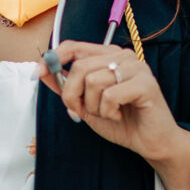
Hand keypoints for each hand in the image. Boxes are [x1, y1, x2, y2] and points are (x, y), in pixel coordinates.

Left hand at [36, 41, 186, 164]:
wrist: (151, 143)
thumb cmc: (121, 121)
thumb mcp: (86, 104)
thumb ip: (66, 86)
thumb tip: (41, 70)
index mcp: (108, 55)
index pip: (74, 46)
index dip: (53, 58)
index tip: (37, 73)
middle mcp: (122, 55)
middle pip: (80, 66)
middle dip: (73, 95)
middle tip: (82, 111)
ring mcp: (136, 67)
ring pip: (93, 81)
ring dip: (93, 106)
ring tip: (107, 113)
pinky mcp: (145, 83)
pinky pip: (110, 95)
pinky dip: (108, 112)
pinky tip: (118, 115)